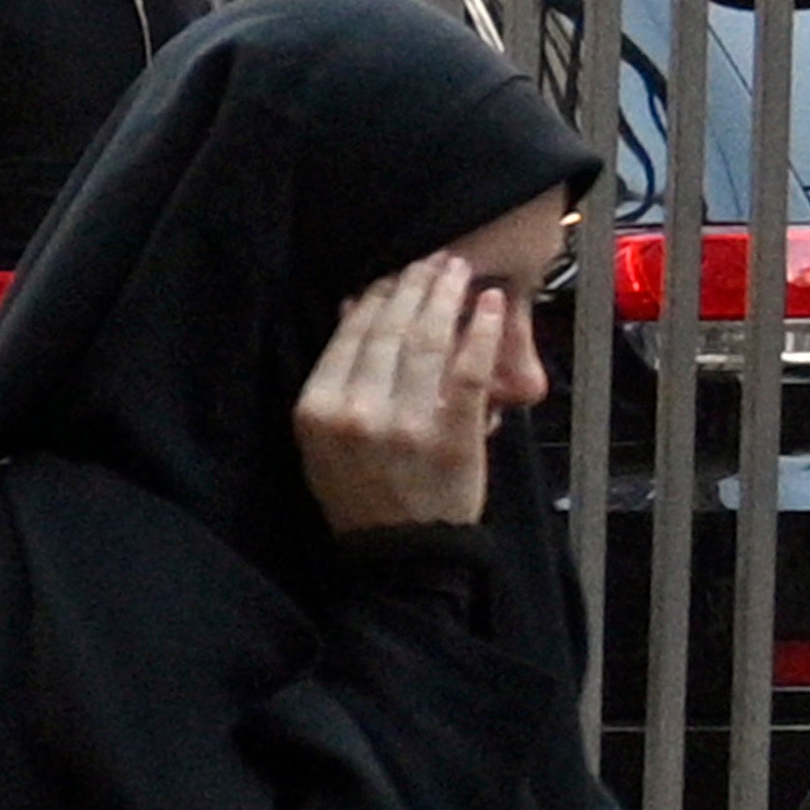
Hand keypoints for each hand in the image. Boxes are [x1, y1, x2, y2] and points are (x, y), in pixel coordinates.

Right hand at [294, 255, 507, 535]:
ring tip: (457, 271)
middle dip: (413, 285)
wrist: (399, 551)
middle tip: (433, 259)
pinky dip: (483, 331)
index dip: (375, 296)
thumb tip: (350, 307)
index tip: (393, 274)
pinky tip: (491, 304)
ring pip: (428, 341)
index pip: (349, 335)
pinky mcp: (453, 432)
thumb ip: (335, 375)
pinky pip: (471, 369)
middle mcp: (358, 411)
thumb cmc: (360, 491)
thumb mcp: (324, 439)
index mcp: (318, 410)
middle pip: (389, 330)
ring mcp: (407, 421)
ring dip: (446, 297)